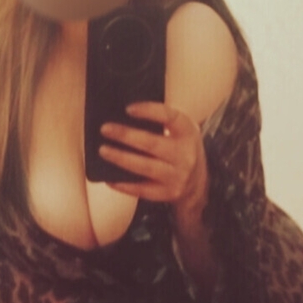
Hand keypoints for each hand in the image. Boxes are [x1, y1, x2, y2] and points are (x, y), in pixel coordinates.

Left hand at [98, 102, 207, 220]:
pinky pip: (143, 190)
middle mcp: (184, 154)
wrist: (198, 182)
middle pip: (152, 143)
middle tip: (105, 129)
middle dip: (126, 136)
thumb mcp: (182, 130)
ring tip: (104, 151)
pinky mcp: (168, 193)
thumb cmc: (182, 148)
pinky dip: (125, 185)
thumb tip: (125, 116)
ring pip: (145, 167)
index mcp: (187, 132)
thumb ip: (162, 121)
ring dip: (121, 158)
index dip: (148, 111)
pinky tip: (110, 179)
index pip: (169, 117)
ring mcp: (177, 176)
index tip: (128, 109)